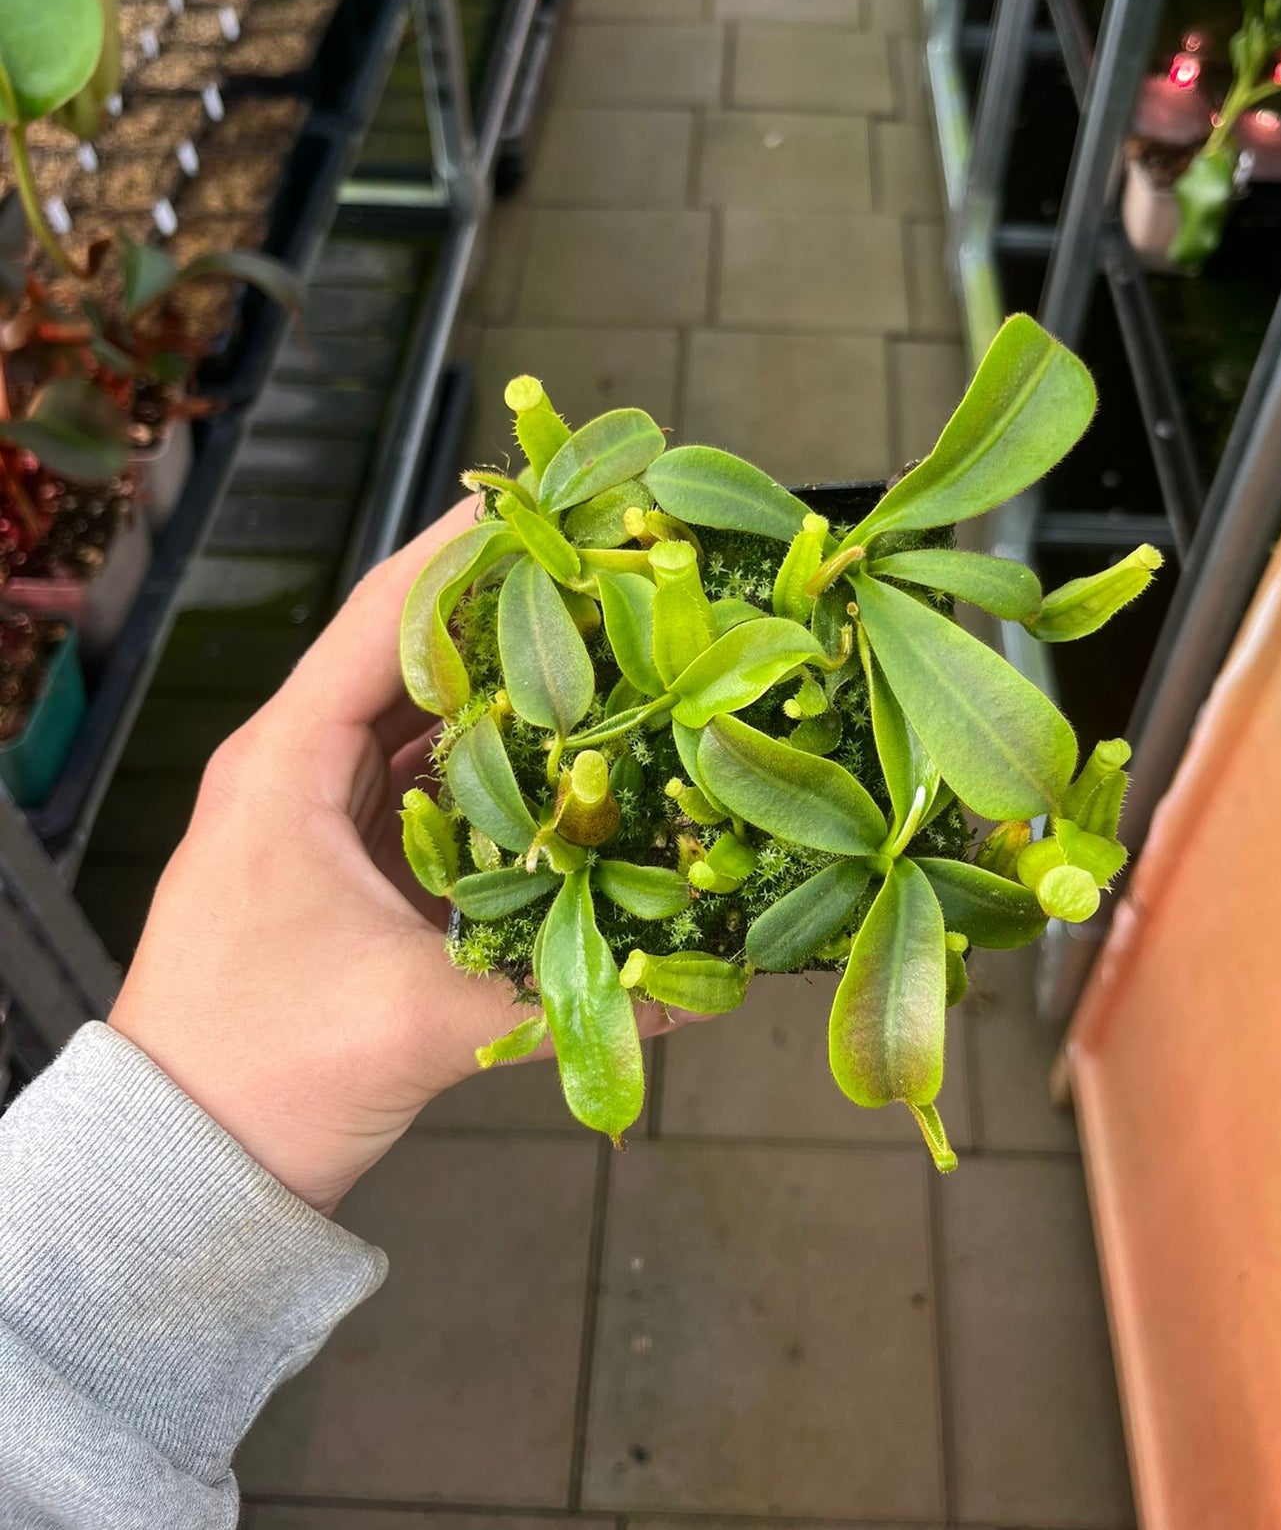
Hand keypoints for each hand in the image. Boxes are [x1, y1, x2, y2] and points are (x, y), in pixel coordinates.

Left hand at [109, 500, 675, 1214]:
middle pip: (408, 662)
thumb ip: (566, 995)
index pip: (378, 622)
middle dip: (504, 621)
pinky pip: (423, 791)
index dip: (458, 557)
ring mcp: (315, 819)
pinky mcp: (339, 868)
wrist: (183, 1166)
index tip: (537, 504)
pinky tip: (560, 767)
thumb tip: (708, 986)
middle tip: (601, 578)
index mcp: (286, 766)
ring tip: (600, 655)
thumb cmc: (266, 1073)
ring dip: (501, 698)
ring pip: (418, 728)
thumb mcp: (422, 1022)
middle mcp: (295, 772)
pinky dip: (487, 772)